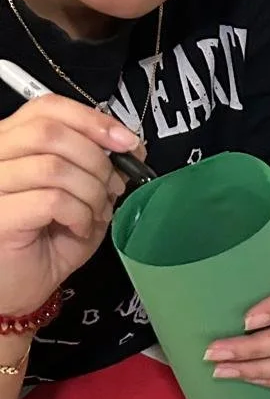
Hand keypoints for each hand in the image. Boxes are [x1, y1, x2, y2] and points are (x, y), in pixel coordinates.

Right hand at [0, 96, 140, 313]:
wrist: (19, 290)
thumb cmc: (46, 243)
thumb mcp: (82, 198)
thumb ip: (98, 168)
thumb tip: (128, 146)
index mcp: (13, 143)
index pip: (48, 108)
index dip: (93, 120)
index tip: (127, 142)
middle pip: (50, 131)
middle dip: (96, 159)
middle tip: (112, 187)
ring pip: (53, 166)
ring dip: (90, 192)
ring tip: (95, 214)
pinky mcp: (0, 215)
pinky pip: (51, 200)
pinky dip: (78, 214)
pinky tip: (79, 228)